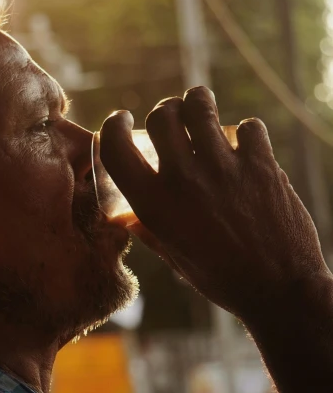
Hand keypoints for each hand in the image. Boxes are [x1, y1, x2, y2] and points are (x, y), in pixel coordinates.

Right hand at [100, 87, 329, 319]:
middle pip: (161, 116)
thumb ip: (150, 231)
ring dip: (199, 103)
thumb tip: (130, 218)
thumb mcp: (176, 259)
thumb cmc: (222, 279)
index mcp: (154, 204)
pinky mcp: (259, 163)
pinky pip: (248, 126)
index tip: (122, 120)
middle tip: (173, 117)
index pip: (115, 147)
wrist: (278, 290)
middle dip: (165, 110)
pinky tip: (246, 145)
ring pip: (200, 106)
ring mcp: (222, 167)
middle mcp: (182, 179)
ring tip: (203, 108)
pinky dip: (247, 132)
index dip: (113, 126)